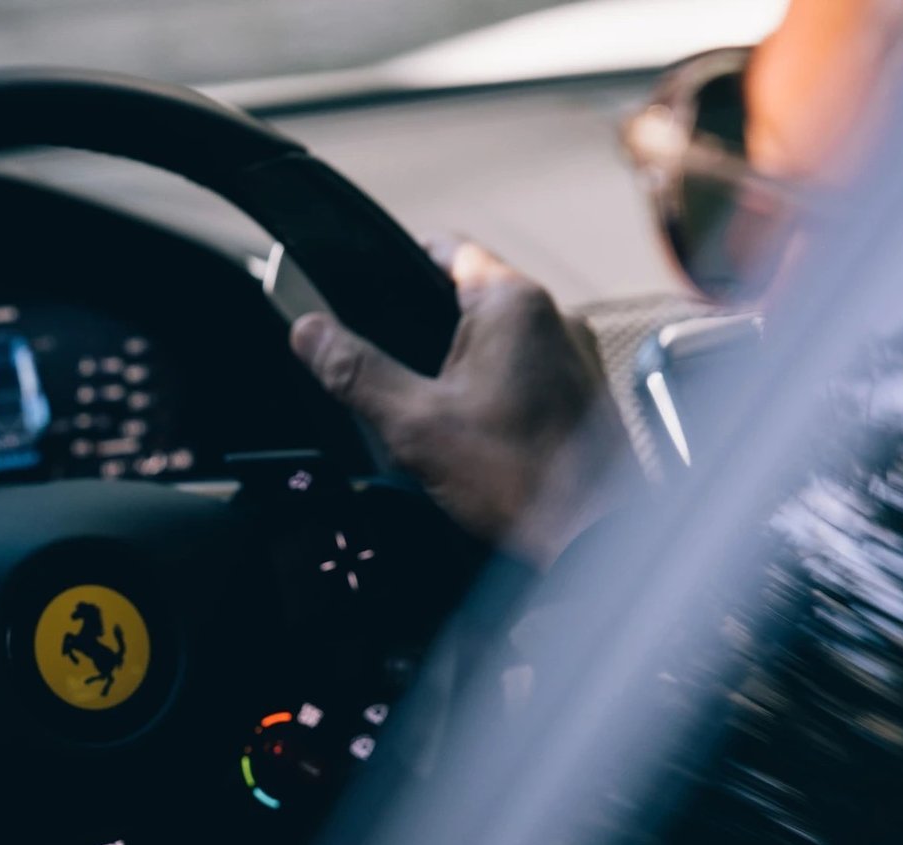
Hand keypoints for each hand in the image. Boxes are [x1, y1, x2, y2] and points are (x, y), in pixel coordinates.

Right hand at [290, 239, 631, 569]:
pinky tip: (473, 439)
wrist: (595, 539)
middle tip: (390, 376)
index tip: (368, 285)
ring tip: (429, 416)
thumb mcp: (414, 424)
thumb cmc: (518, 477)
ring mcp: (575, 355)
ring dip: (459, 368)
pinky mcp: (583, 393)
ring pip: (497, 341)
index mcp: (511, 301)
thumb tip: (308, 330)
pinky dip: (492, 393)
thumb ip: (354, 371)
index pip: (446, 247)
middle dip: (423, 331)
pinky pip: (524, 373)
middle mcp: (553, 316)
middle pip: (468, 298)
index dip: (399, 261)